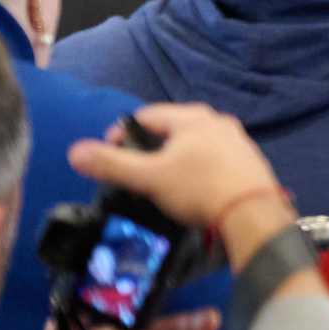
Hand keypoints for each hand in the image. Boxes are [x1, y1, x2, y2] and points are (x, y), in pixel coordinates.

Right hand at [68, 104, 296, 263]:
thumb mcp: (149, 177)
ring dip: (172, 159)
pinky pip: (212, 160)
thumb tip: (75, 152)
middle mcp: (218, 121)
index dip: (120, 134)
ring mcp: (237, 140)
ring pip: (193, 145)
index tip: (107, 155)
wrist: (253, 213)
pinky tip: (190, 190)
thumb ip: (112, 164)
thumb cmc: (199, 189)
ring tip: (158, 183)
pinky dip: (195, 170)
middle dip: (148, 148)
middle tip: (131, 172)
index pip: (145, 116)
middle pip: (170, 129)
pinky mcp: (248, 161)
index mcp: (193, 117)